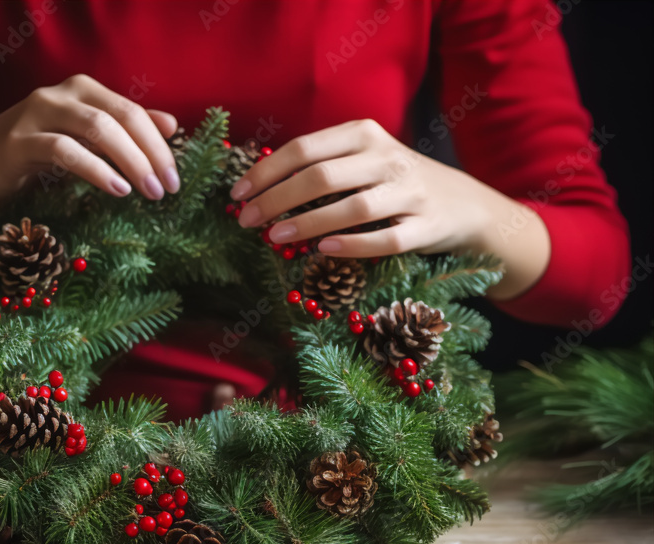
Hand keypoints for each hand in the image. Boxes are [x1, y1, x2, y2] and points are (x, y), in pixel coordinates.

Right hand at [0, 74, 179, 210]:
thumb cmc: (32, 154)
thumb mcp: (82, 141)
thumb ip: (122, 131)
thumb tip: (170, 124)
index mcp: (83, 91)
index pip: (133, 111)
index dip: (159, 144)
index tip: (176, 178)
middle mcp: (63, 94)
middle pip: (121, 116)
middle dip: (151, 153)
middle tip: (168, 188)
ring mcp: (39, 114)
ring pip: (97, 128)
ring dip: (130, 161)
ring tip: (148, 191)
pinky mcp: (19, 141)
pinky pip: (65, 151)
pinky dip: (95, 170)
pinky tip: (116, 189)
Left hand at [231, 118, 513, 256]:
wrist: (464, 204)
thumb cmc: (393, 182)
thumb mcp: (361, 160)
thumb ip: (319, 164)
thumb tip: (256, 186)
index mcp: (364, 135)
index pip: (304, 149)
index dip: (266, 171)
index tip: (236, 194)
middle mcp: (387, 158)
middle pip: (322, 177)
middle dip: (277, 199)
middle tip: (246, 220)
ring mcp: (410, 193)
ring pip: (354, 207)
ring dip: (309, 223)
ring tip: (274, 236)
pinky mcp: (427, 227)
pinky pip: (388, 241)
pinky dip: (354, 245)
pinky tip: (324, 251)